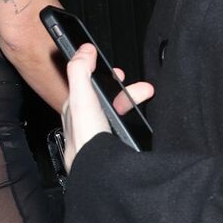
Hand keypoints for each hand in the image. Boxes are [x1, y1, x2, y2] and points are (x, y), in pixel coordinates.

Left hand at [60, 45, 154, 170]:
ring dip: (133, 107)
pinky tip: (143, 128)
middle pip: (107, 103)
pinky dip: (136, 127)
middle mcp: (85, 127)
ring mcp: (99, 140)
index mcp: (75, 113)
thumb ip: (80, 72)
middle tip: (144, 89)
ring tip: (147, 103)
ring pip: (117, 118)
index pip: (87, 89)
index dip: (103, 77)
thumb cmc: (86, 139)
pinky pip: (126, 134)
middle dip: (127, 93)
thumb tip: (84, 50)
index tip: (119, 73)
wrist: (100, 173)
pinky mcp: (112, 153)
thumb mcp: (82, 98)